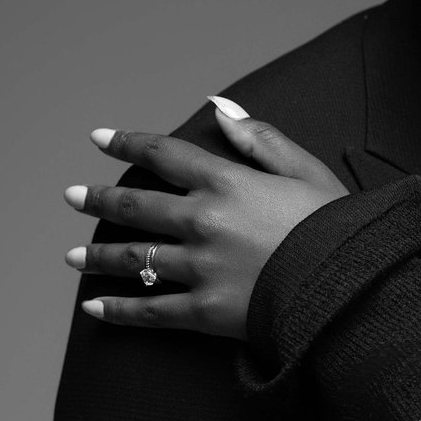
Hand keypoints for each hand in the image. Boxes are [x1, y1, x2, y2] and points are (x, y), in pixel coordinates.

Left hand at [63, 98, 345, 339]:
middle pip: (136, 206)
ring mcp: (198, 268)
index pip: (164, 155)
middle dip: (98, 199)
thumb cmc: (335, 227)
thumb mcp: (307, 171)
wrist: (348, 288)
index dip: (128, 143)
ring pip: (133, 259)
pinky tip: (94, 308)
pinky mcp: (203, 311)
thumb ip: (261, 139)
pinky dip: (118, 310)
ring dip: (97, 256)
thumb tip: (220, 109)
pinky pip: (149, 311)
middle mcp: (203, 222)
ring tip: (72, 256)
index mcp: (227, 183)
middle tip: (72, 196)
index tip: (99, 138)